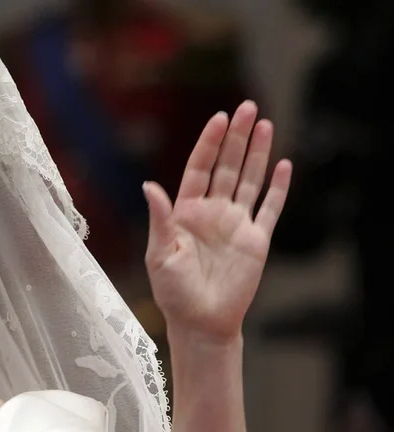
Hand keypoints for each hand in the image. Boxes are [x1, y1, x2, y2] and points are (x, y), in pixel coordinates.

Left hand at [143, 101, 291, 341]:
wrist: (201, 322)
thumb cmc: (173, 292)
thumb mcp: (160, 253)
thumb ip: (160, 218)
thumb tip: (149, 185)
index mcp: (186, 212)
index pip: (199, 168)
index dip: (209, 142)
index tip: (219, 118)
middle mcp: (212, 212)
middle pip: (227, 166)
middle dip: (237, 137)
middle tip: (248, 107)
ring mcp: (235, 224)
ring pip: (249, 180)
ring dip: (258, 153)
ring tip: (265, 123)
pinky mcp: (256, 240)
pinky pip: (269, 208)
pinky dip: (278, 187)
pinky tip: (283, 164)